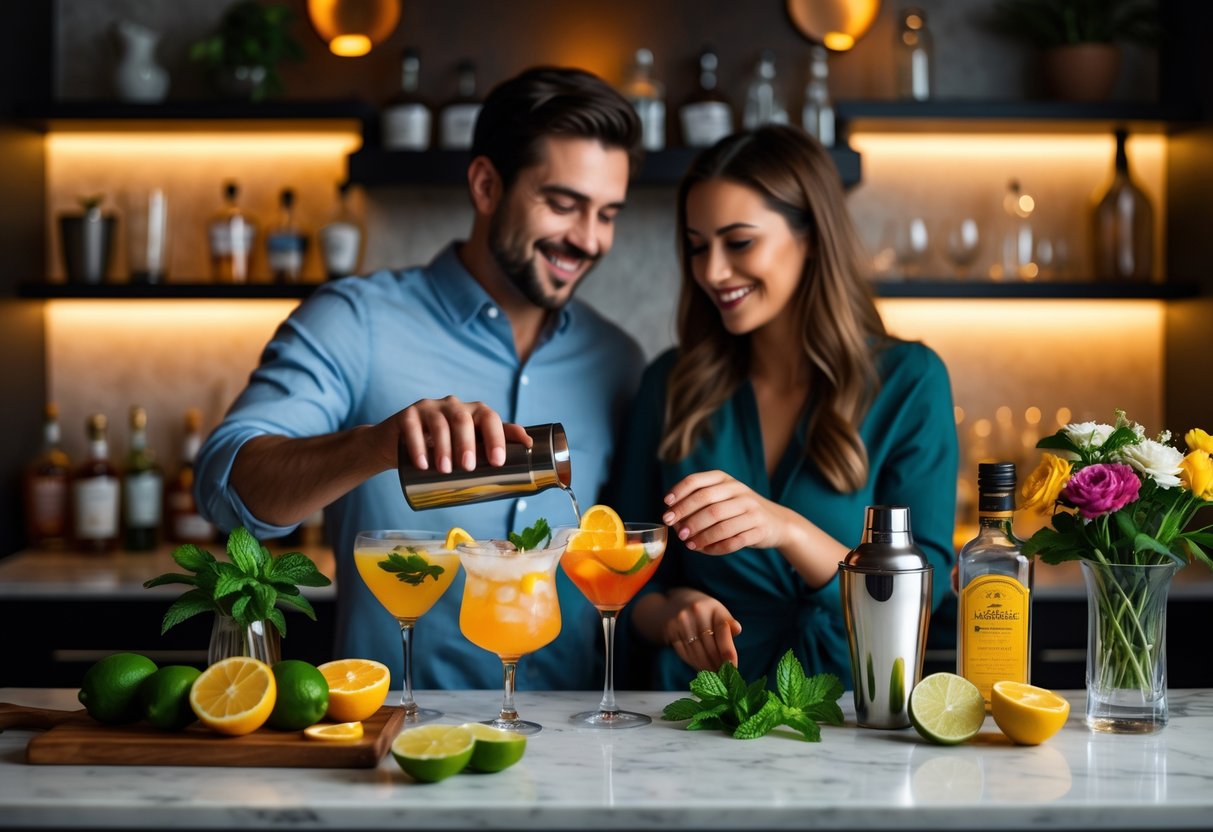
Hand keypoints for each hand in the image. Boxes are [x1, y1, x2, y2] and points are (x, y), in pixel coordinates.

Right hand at [394, 396, 529, 473]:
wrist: (402, 445)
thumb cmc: (446, 445)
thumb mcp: (472, 443)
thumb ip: (498, 440)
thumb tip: (530, 443)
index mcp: (473, 412)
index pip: (489, 418)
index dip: (496, 437)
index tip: (498, 462)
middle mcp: (453, 406)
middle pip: (463, 420)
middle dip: (467, 443)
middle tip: (468, 466)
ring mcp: (429, 408)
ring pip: (439, 423)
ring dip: (443, 447)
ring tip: (445, 469)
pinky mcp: (407, 415)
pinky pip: (413, 427)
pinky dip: (418, 446)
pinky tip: (422, 463)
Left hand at [662, 470, 790, 554]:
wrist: (778, 522)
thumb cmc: (740, 510)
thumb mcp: (724, 496)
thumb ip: (700, 500)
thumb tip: (672, 515)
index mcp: (726, 480)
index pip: (697, 481)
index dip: (679, 493)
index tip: (666, 505)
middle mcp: (739, 491)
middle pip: (707, 503)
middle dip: (687, 517)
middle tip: (677, 530)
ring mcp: (751, 510)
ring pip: (720, 524)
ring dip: (701, 536)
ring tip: (688, 544)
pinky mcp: (759, 530)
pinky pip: (734, 541)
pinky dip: (716, 547)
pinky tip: (705, 550)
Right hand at [664, 589, 742, 671]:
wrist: (676, 604)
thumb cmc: (704, 612)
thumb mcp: (719, 612)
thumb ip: (729, 624)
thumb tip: (737, 630)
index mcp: (713, 607)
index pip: (723, 631)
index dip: (728, 652)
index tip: (733, 668)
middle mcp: (696, 612)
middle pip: (710, 646)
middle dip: (718, 664)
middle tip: (724, 675)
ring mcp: (681, 621)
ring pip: (697, 653)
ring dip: (707, 667)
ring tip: (714, 674)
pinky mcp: (670, 630)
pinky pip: (684, 653)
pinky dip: (694, 664)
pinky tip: (701, 668)